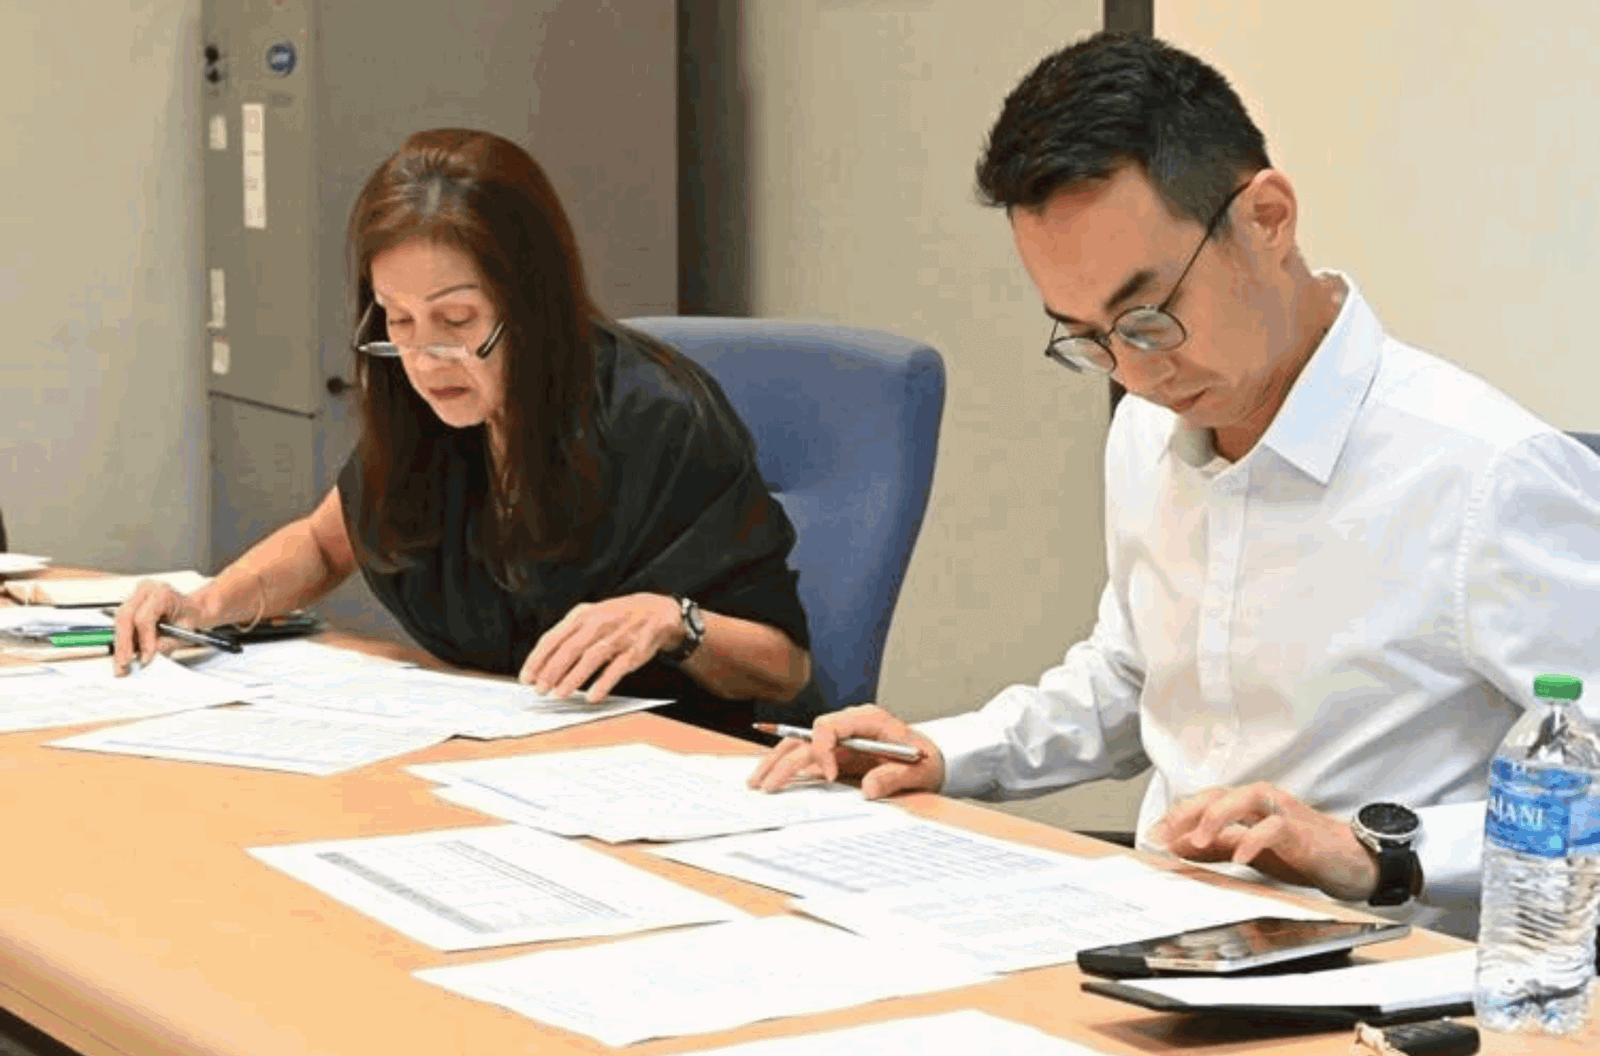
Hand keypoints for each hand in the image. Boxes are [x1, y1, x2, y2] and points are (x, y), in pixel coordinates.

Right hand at [112, 581, 209, 675]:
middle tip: (125, 662)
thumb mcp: (183, 632)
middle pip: (126, 617)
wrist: (192, 609)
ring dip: (120, 643)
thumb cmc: (190, 617)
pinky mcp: (130, 604)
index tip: (146, 656)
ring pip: (120, 621)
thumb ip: (163, 643)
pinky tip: (123, 653)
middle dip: (124, 643)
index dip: (143, 639)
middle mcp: (145, 590)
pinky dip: (122, 639)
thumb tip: (144, 656)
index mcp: (162, 593)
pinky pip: (121, 623)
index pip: (144, 617)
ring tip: (121, 662)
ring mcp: (135, 595)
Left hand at [519, 594, 681, 702]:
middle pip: (569, 649)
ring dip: (573, 678)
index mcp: (582, 615)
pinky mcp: (634, 650)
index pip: (553, 638)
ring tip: (560, 694)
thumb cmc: (616, 618)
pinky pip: (617, 668)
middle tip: (540, 690)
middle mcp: (598, 623)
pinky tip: (592, 696)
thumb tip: (542, 662)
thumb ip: (568, 635)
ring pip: (591, 658)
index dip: (538, 659)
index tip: (526, 677)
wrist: (656, 611)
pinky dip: (604, 683)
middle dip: (551, 671)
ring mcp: (617, 636)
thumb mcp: (590, 616)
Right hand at [746, 704, 944, 799]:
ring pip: (799, 744)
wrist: (932, 760)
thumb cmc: (926, 760)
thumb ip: (894, 777)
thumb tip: (868, 789)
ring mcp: (840, 738)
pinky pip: (806, 756)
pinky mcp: (836, 753)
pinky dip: (786, 767)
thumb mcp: (918, 771)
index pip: (829, 726)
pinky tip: (768, 778)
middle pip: (806, 736)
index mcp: (867, 719)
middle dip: (784, 760)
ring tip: (756, 782)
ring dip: (777, 762)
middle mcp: (847, 724)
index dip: (823, 750)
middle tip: (767, 786)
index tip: (830, 775)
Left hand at [1148, 782, 1377, 902]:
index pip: (1204, 801)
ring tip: (1197, 841)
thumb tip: (1179, 847)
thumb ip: (1217, 848)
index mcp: (1246, 805)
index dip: (1178, 816)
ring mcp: (1281, 811)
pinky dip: (1254, 840)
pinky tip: (1240, 856)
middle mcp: (1261, 802)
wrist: (1350, 861)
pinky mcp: (1299, 829)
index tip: (1154, 834)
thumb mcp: (1250, 851)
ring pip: (1243, 799)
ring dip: (1216, 817)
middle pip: (1217, 794)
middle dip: (1187, 812)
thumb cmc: (1300, 852)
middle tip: (1164, 833)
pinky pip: (1273, 828)